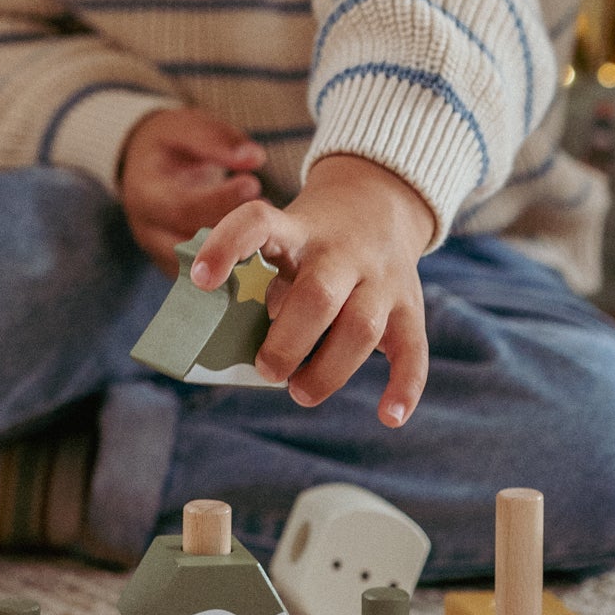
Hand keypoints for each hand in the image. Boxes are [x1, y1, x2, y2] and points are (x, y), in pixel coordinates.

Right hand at [120, 106, 264, 270]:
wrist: (145, 167)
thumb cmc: (169, 144)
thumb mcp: (185, 127)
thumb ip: (217, 139)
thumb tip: (255, 157)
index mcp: (146, 194)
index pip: (183, 209)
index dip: (220, 201)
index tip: (253, 184)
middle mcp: (147, 230)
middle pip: (190, 248)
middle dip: (232, 237)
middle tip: (270, 218)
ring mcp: (158, 253)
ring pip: (198, 269)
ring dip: (235, 257)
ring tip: (268, 236)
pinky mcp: (172, 267)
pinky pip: (202, 280)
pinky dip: (230, 272)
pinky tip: (260, 257)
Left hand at [190, 152, 435, 426]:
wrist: (378, 198)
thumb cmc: (310, 238)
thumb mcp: (282, 234)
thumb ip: (256, 277)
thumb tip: (225, 345)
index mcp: (297, 229)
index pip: (258, 223)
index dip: (227, 247)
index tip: (201, 280)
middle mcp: (341, 251)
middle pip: (317, 295)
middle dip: (287, 342)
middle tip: (264, 369)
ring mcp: (380, 279)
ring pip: (362, 328)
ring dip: (328, 370)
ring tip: (299, 392)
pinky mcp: (408, 307)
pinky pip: (413, 349)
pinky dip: (405, 387)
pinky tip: (389, 416)